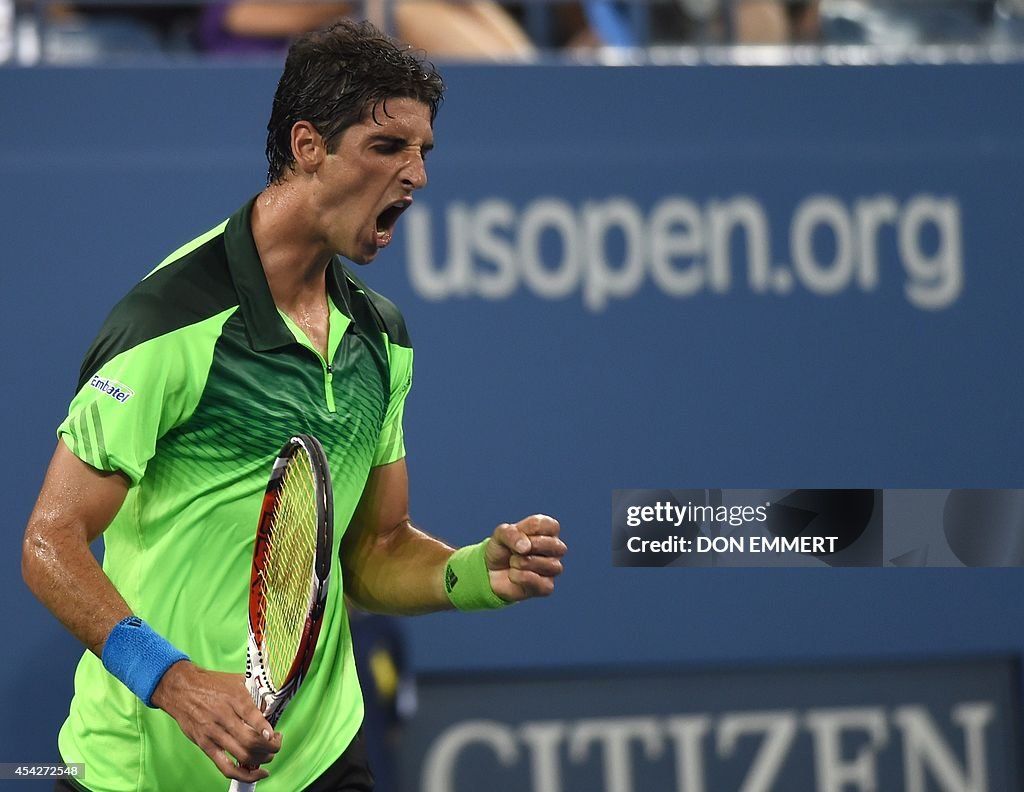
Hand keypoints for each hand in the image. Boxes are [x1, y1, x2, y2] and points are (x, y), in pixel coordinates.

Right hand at [150, 660, 281, 781]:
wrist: (182, 689)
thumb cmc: (212, 683)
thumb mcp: (237, 680)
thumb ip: (255, 690)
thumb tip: (274, 701)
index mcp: (234, 698)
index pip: (252, 715)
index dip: (266, 729)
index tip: (275, 734)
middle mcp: (224, 716)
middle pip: (250, 740)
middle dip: (270, 747)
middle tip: (277, 744)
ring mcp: (213, 733)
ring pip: (241, 755)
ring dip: (260, 759)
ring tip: (268, 755)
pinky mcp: (205, 745)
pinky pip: (225, 766)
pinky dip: (242, 773)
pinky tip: (255, 773)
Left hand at [486, 514, 565, 601]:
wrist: (490, 572)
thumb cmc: (501, 548)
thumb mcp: (500, 534)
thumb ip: (511, 534)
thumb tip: (526, 547)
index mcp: (547, 531)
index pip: (551, 526)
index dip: (531, 529)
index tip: (518, 532)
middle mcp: (554, 550)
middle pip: (557, 546)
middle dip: (533, 546)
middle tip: (516, 549)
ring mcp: (552, 569)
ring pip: (553, 566)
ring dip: (526, 563)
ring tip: (513, 562)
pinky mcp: (546, 587)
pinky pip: (545, 585)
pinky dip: (524, 578)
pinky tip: (513, 575)